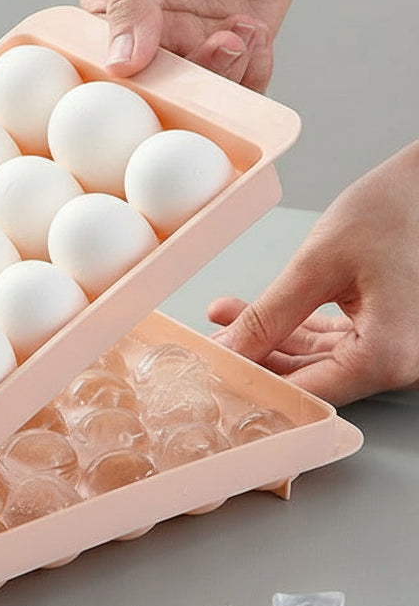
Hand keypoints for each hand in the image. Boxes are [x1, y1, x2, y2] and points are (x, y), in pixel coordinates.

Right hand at [80, 0, 327, 90]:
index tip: (148, 71)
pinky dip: (251, 70)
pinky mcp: (240, 38)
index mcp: (109, 0)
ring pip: (198, 87)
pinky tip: (257, 32)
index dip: (123, 73)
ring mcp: (194, 35)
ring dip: (222, 72)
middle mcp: (149, 26)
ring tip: (240, 32)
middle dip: (184, 76)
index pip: (102, 53)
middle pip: (153, 79)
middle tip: (212, 47)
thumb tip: (120, 64)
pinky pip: (241, 80)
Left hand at [208, 142, 418, 405]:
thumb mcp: (317, 265)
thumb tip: (230, 350)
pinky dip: (287, 327)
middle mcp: (395, 362)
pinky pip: (327, 340)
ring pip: (312, 359)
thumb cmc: (393, 213)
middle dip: (254, 361)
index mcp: (387, 357)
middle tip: (209, 347)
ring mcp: (390, 348)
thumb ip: (270, 316)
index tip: (213, 374)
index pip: (306, 392)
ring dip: (265, 340)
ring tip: (221, 322)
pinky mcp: (381, 330)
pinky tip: (245, 313)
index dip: (254, 384)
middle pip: (309, 379)